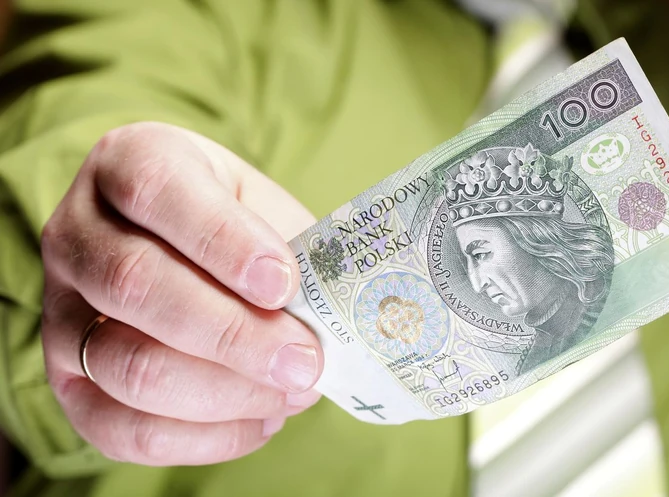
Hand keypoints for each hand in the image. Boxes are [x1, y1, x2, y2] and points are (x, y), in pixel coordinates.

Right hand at [40, 122, 322, 465]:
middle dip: (233, 334)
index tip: (284, 284)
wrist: (189, 249)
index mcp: (128, 161)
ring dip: (224, 392)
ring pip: (125, 365)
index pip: (157, 191)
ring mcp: (60, 309)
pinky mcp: (68, 379)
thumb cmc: (238, 224)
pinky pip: (120, 429)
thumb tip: (320, 329)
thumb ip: (288, 252)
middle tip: (304, 361)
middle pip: (135, 285)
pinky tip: (261, 420)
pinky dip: (203, 438)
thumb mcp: (265, 210)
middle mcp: (77, 231)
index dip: (223, 242)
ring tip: (292, 392)